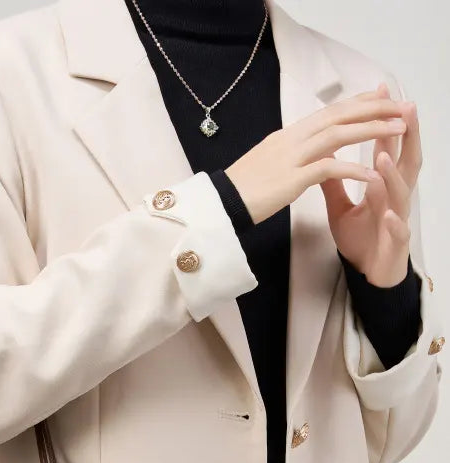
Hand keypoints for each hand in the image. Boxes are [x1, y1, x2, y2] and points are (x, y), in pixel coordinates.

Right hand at [224, 93, 405, 225]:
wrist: (219, 206)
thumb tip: (305, 152)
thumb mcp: (267, 164)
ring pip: (338, 135)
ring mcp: (291, 158)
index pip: (328, 112)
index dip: (356, 103)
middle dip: (373, 110)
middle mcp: (292, 140)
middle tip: (400, 106)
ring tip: (397, 129)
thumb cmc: (241, 191)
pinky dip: (353, 170)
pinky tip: (372, 174)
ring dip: (371, 130)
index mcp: (287, 136)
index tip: (380, 99)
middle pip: (338, 116)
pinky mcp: (291, 181)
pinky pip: (329, 170)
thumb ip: (289, 154)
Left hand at [319, 83, 420, 286]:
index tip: (380, 92)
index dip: (383, 120)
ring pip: (402, 193)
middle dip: (406, 135)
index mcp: (383, 184)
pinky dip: (394, 222)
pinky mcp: (396, 242)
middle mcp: (395, 196)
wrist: (368, 274)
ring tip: (384, 157)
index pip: (386, 146)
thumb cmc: (361, 239)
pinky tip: (389, 213)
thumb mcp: (341, 208)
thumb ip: (334, 183)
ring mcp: (398, 218)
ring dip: (394, 175)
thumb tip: (323, 158)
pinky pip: (398, 231)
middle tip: (404, 109)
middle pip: (406, 160)